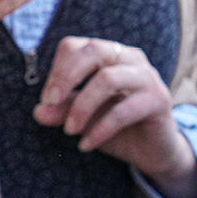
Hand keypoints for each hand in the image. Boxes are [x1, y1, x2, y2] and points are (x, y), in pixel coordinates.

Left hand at [33, 37, 196, 197]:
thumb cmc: (112, 126)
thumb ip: (60, 110)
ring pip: (107, 79)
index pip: (74, 46)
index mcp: (108, 53)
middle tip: (50, 103)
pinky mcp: (159, 101)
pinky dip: (99, 129)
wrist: (151, 151)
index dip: (56, 70)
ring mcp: (147, 77)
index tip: (47, 99)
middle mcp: (130, 58)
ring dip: (81, 106)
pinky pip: (123, 110)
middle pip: (93, 50)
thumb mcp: (81, 117)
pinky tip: (85, 144)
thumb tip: (38, 112)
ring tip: (69, 130)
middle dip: (65, 76)